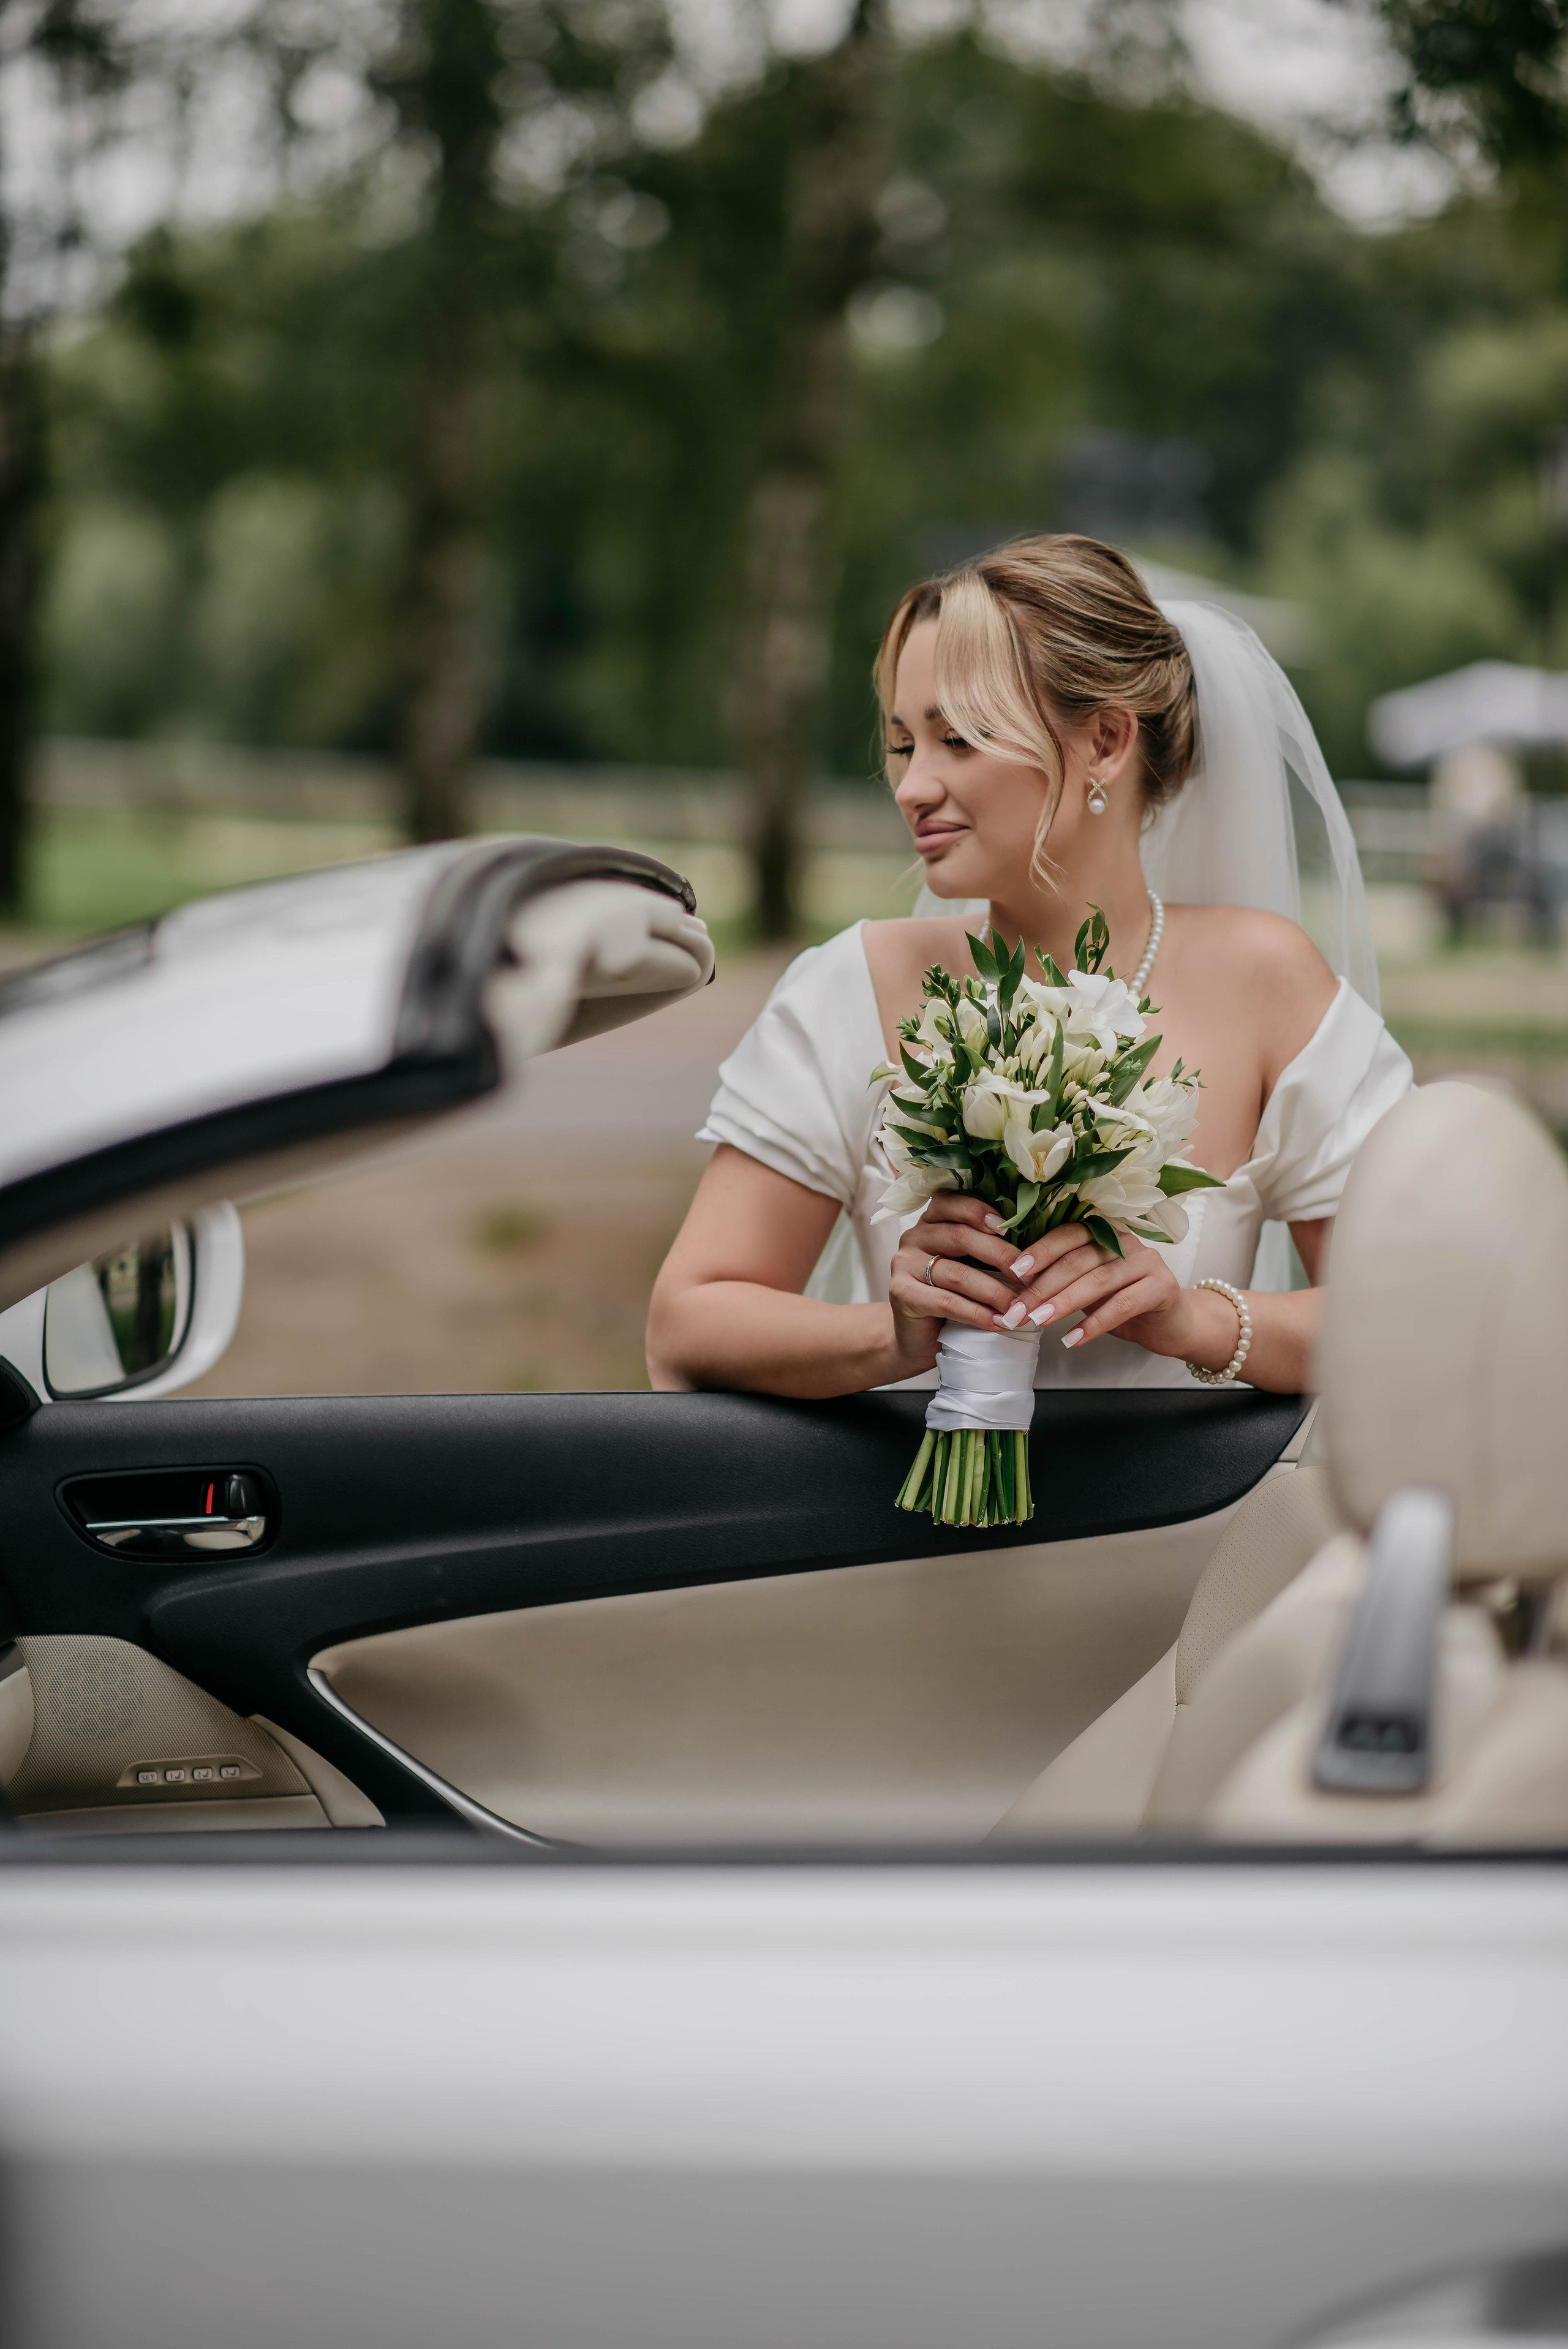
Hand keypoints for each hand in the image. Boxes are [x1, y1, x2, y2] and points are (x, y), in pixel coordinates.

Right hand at [887, 1192, 1033, 1376]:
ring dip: (993, 1291)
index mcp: (932, 1220)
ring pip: (956, 1273)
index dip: (980, 1211)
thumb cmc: (952, 1296)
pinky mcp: (901, 1293)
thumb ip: (988, 1249)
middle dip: (1000, 1256)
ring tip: (1018, 1308)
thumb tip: (1035, 1246)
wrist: (918, 1338)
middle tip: (1029, 1277)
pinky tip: (997, 1323)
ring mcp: (904, 1263)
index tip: (1009, 1227)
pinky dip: (976, 1314)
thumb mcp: (970, 1265)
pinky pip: (946, 1301)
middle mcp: (914, 1236)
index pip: (954, 1202)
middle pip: (960, 1237)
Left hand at [995, 1221, 1187, 1354]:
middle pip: (1078, 1260)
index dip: (1039, 1251)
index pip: (1068, 1235)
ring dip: (1064, 1303)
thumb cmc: (1124, 1303)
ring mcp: (1147, 1261)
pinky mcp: (1163, 1287)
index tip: (1012, 1271)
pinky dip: (1094, 1324)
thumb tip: (1017, 1279)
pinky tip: (1073, 1339)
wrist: (1172, 1324)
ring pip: (1097, 1280)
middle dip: (1043, 1286)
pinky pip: (1122, 1304)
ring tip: (1039, 1321)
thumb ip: (1062, 1278)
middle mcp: (1126, 1241)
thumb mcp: (1088, 1287)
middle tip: (1018, 1310)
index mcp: (1105, 1233)